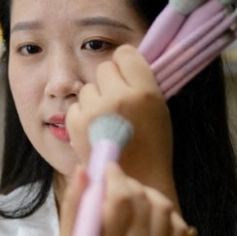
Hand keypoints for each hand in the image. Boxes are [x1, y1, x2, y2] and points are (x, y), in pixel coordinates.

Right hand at [54, 162, 189, 235]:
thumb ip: (75, 203)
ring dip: (148, 194)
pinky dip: (166, 214)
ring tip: (132, 197)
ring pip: (164, 209)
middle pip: (143, 201)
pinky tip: (148, 214)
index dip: (115, 176)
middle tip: (115, 182)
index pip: (121, 200)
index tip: (107, 168)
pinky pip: (178, 226)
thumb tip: (84, 169)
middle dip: (128, 182)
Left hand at [66, 45, 175, 197]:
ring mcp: (95, 111)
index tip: (129, 79)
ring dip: (96, 99)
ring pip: (89, 87)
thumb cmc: (151, 145)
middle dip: (111, 82)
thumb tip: (122, 58)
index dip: (126, 65)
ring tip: (108, 121)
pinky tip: (96, 130)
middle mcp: (118, 98)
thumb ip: (142, 81)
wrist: (135, 182)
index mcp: (144, 92)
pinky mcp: (77, 124)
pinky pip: (76, 105)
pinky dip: (83, 115)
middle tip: (119, 104)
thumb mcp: (159, 108)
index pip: (125, 53)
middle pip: (105, 68)